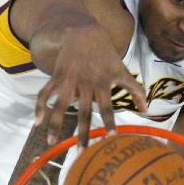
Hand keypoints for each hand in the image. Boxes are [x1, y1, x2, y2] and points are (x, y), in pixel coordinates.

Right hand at [33, 23, 147, 145]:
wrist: (84, 31)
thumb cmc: (106, 54)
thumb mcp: (122, 70)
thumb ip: (135, 90)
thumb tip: (146, 110)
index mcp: (103, 84)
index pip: (108, 107)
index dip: (109, 122)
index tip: (111, 138)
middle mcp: (86, 84)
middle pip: (84, 112)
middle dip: (83, 133)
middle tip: (81, 153)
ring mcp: (70, 80)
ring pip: (61, 106)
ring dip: (55, 125)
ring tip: (51, 143)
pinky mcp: (57, 76)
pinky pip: (46, 93)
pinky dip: (40, 106)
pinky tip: (37, 122)